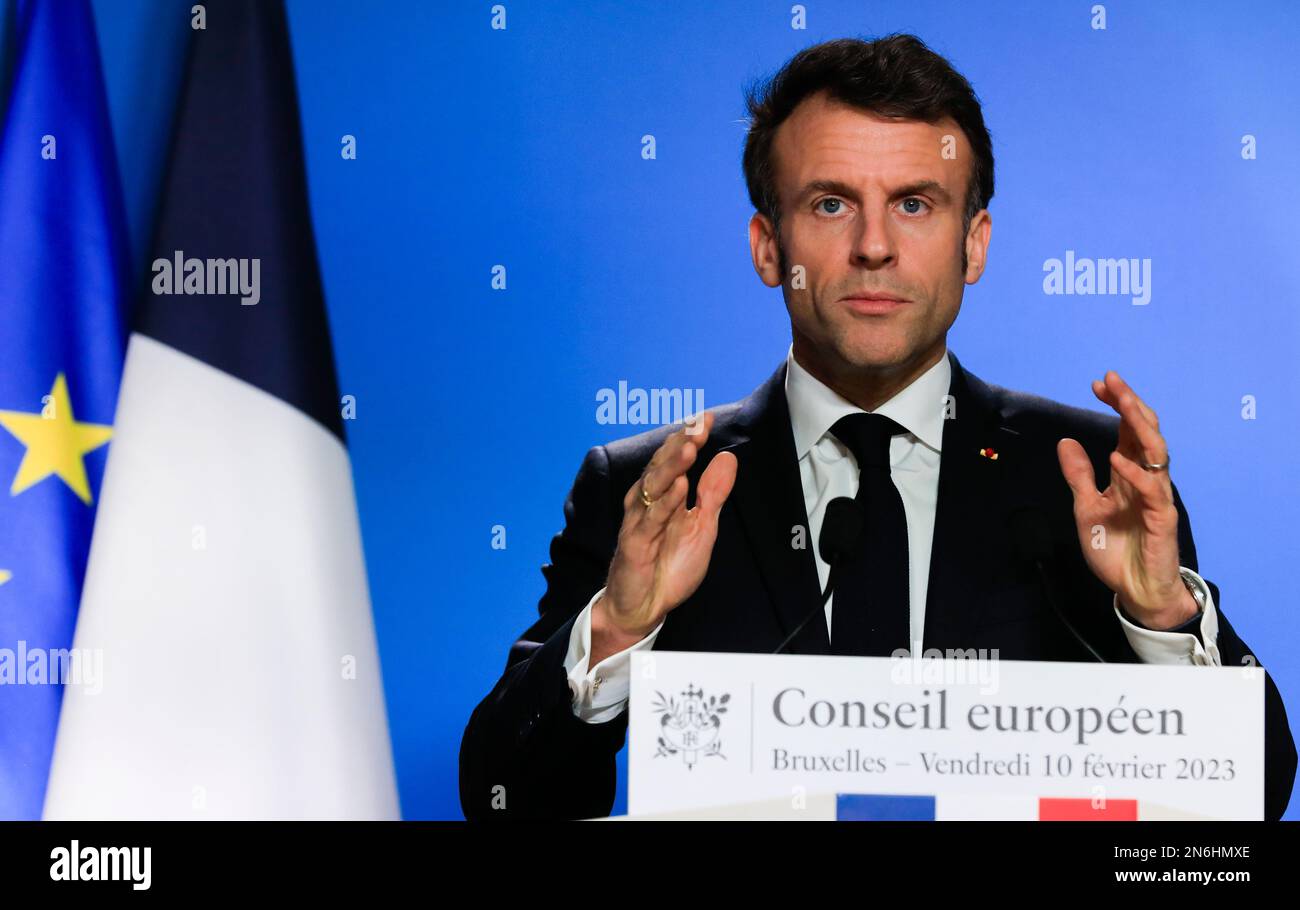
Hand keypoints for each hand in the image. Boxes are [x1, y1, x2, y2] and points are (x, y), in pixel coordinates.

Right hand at [593, 412, 737, 662]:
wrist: (643, 606)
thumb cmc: (669, 565)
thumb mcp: (702, 526)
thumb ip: (713, 494)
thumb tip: (728, 458)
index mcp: (663, 495)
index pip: (676, 460)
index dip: (689, 438)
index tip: (705, 417)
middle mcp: (647, 502)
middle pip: (662, 467)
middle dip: (680, 443)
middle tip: (697, 424)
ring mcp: (639, 522)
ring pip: (654, 487)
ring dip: (672, 466)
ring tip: (689, 446)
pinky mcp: (634, 545)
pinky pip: (650, 521)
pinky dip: (664, 504)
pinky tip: (679, 489)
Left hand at [1056, 371, 1198, 630]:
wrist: (1134, 589)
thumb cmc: (1116, 548)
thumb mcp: (1086, 507)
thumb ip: (1079, 476)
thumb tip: (1066, 441)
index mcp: (1128, 474)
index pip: (1126, 430)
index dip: (1116, 405)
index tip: (1097, 384)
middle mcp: (1144, 479)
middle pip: (1144, 433)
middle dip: (1130, 405)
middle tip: (1112, 381)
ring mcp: (1156, 497)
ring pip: (1155, 454)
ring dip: (1139, 427)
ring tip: (1123, 404)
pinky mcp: (1162, 519)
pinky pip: (1152, 492)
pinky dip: (1134, 474)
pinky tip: (1117, 459)